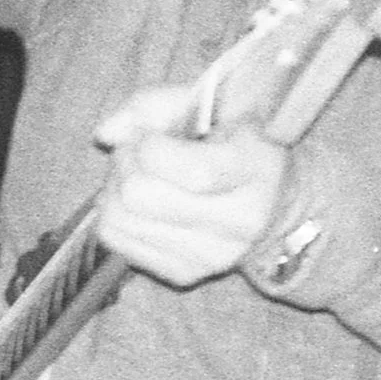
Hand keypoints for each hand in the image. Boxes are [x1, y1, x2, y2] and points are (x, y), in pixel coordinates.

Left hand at [92, 84, 286, 287]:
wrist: (274, 204)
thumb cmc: (233, 143)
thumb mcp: (210, 105)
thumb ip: (155, 104)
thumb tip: (106, 133)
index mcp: (254, 170)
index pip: (190, 171)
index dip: (150, 144)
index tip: (152, 135)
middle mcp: (238, 222)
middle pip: (140, 195)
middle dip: (124, 163)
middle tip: (136, 151)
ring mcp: (211, 256)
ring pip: (118, 219)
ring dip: (113, 188)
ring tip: (135, 174)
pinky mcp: (184, 274)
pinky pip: (115, 241)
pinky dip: (113, 215)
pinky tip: (137, 202)